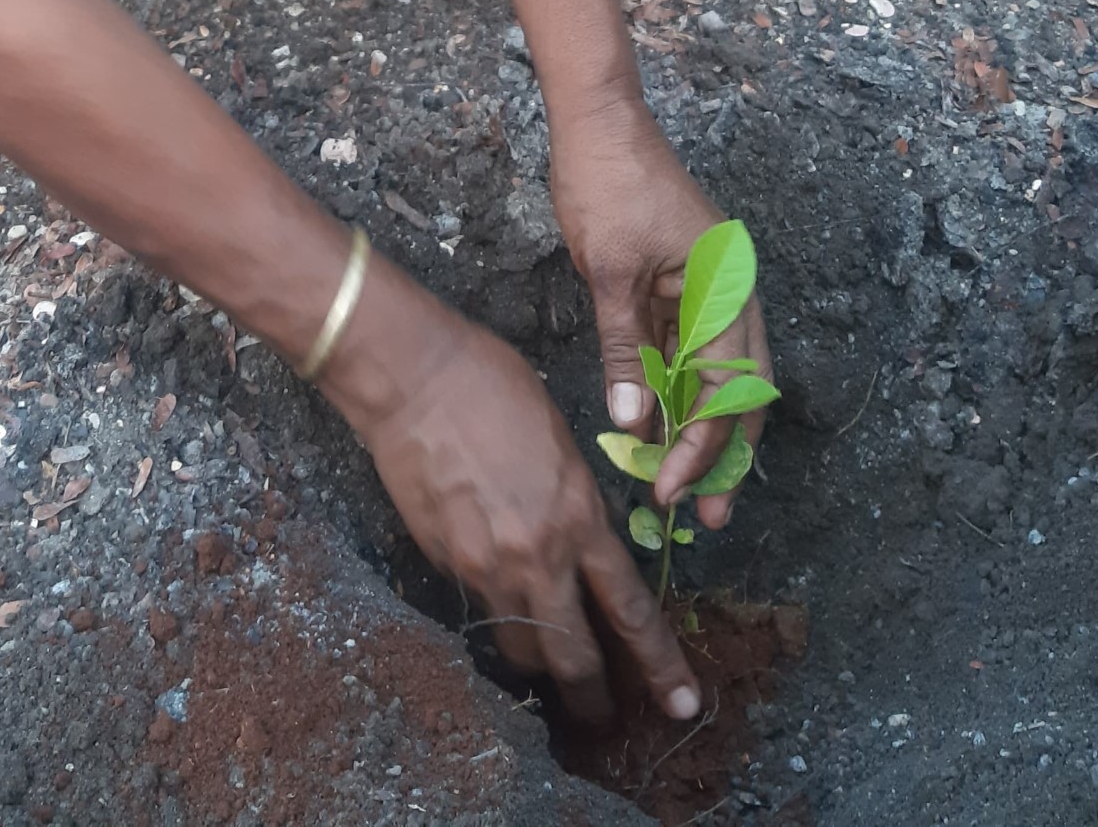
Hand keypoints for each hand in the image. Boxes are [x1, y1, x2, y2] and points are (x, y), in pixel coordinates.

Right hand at [324, 275, 701, 723]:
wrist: (414, 378)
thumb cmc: (492, 385)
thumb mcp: (559, 440)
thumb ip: (574, 501)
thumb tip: (574, 540)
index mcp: (579, 516)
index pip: (630, 609)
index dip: (660, 663)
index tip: (683, 700)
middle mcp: (537, 556)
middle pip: (574, 656)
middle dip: (593, 698)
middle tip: (604, 720)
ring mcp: (485, 566)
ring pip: (521, 646)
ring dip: (539, 663)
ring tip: (548, 668)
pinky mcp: (443, 564)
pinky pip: (479, 606)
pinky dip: (495, 612)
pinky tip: (495, 594)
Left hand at [548, 96, 774, 529]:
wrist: (599, 121)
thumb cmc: (608, 184)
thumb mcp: (609, 271)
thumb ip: (624, 349)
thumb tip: (632, 422)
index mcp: (724, 287)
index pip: (728, 389)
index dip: (704, 446)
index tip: (673, 488)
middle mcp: (730, 291)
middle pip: (743, 390)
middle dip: (727, 455)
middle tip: (710, 515)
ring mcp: (709, 287)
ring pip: (720, 375)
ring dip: (705, 429)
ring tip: (686, 486)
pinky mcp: (683, 283)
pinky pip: (692, 351)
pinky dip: (682, 393)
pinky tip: (661, 430)